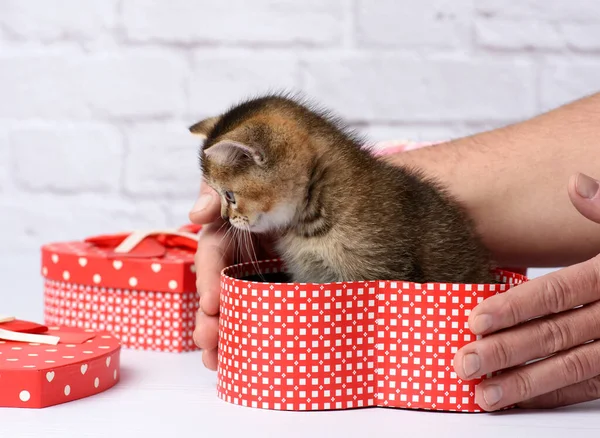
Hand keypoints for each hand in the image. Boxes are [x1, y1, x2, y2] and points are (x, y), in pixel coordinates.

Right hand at [188, 180, 275, 369]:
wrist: (333, 184)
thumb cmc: (292, 171)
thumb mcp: (254, 174)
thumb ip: (223, 189)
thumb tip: (198, 215)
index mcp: (236, 221)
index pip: (215, 250)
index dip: (209, 275)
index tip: (212, 302)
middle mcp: (246, 247)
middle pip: (220, 284)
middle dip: (209, 314)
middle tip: (208, 339)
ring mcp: (263, 267)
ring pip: (237, 302)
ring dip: (222, 331)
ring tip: (215, 359)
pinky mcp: (280, 284)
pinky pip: (262, 310)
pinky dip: (247, 333)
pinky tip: (234, 357)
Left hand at [454, 172, 599, 410]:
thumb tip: (575, 183)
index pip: (558, 293)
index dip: (515, 307)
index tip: (474, 320)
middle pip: (556, 334)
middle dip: (507, 351)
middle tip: (464, 363)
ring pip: (572, 367)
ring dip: (526, 383)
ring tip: (484, 394)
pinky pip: (590, 386)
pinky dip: (555, 394)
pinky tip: (520, 397)